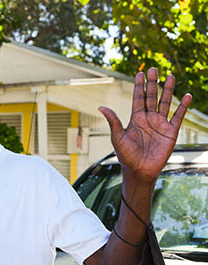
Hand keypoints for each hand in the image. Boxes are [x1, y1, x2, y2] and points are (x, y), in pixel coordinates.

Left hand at [99, 68, 191, 182]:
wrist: (140, 171)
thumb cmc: (126, 156)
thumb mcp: (117, 137)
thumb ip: (113, 121)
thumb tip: (101, 107)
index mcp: (135, 119)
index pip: (138, 98)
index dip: (139, 86)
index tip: (140, 74)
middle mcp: (148, 119)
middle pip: (151, 97)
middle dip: (152, 83)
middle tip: (153, 69)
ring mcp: (160, 124)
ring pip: (165, 103)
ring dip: (167, 90)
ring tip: (170, 76)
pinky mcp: (171, 132)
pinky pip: (178, 116)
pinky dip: (183, 107)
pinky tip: (187, 96)